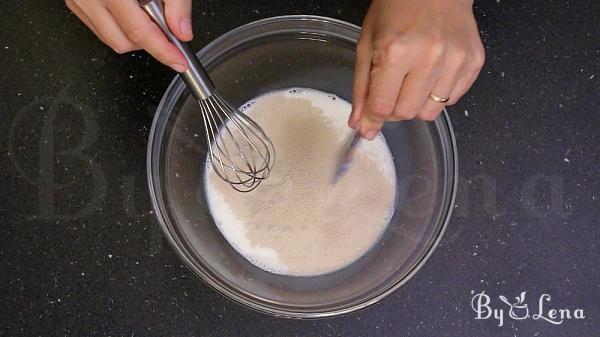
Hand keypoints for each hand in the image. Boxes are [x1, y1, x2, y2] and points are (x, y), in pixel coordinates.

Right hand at [66, 0, 191, 71]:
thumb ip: (176, 2)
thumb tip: (182, 31)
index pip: (140, 33)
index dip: (163, 51)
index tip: (179, 62)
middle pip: (124, 43)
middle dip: (148, 42)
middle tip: (165, 26)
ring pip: (110, 38)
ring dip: (132, 34)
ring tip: (145, 8)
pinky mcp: (73, 0)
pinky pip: (97, 25)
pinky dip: (118, 24)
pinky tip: (129, 7)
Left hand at [349, 0, 484, 139]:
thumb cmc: (397, 8)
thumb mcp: (367, 43)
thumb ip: (362, 88)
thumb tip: (361, 125)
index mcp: (396, 52)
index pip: (382, 107)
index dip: (373, 116)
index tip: (371, 116)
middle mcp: (429, 58)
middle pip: (407, 113)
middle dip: (394, 109)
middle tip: (391, 90)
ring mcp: (455, 61)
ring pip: (431, 112)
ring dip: (417, 103)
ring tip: (413, 79)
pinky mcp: (473, 62)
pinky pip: (452, 100)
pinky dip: (437, 94)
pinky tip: (432, 72)